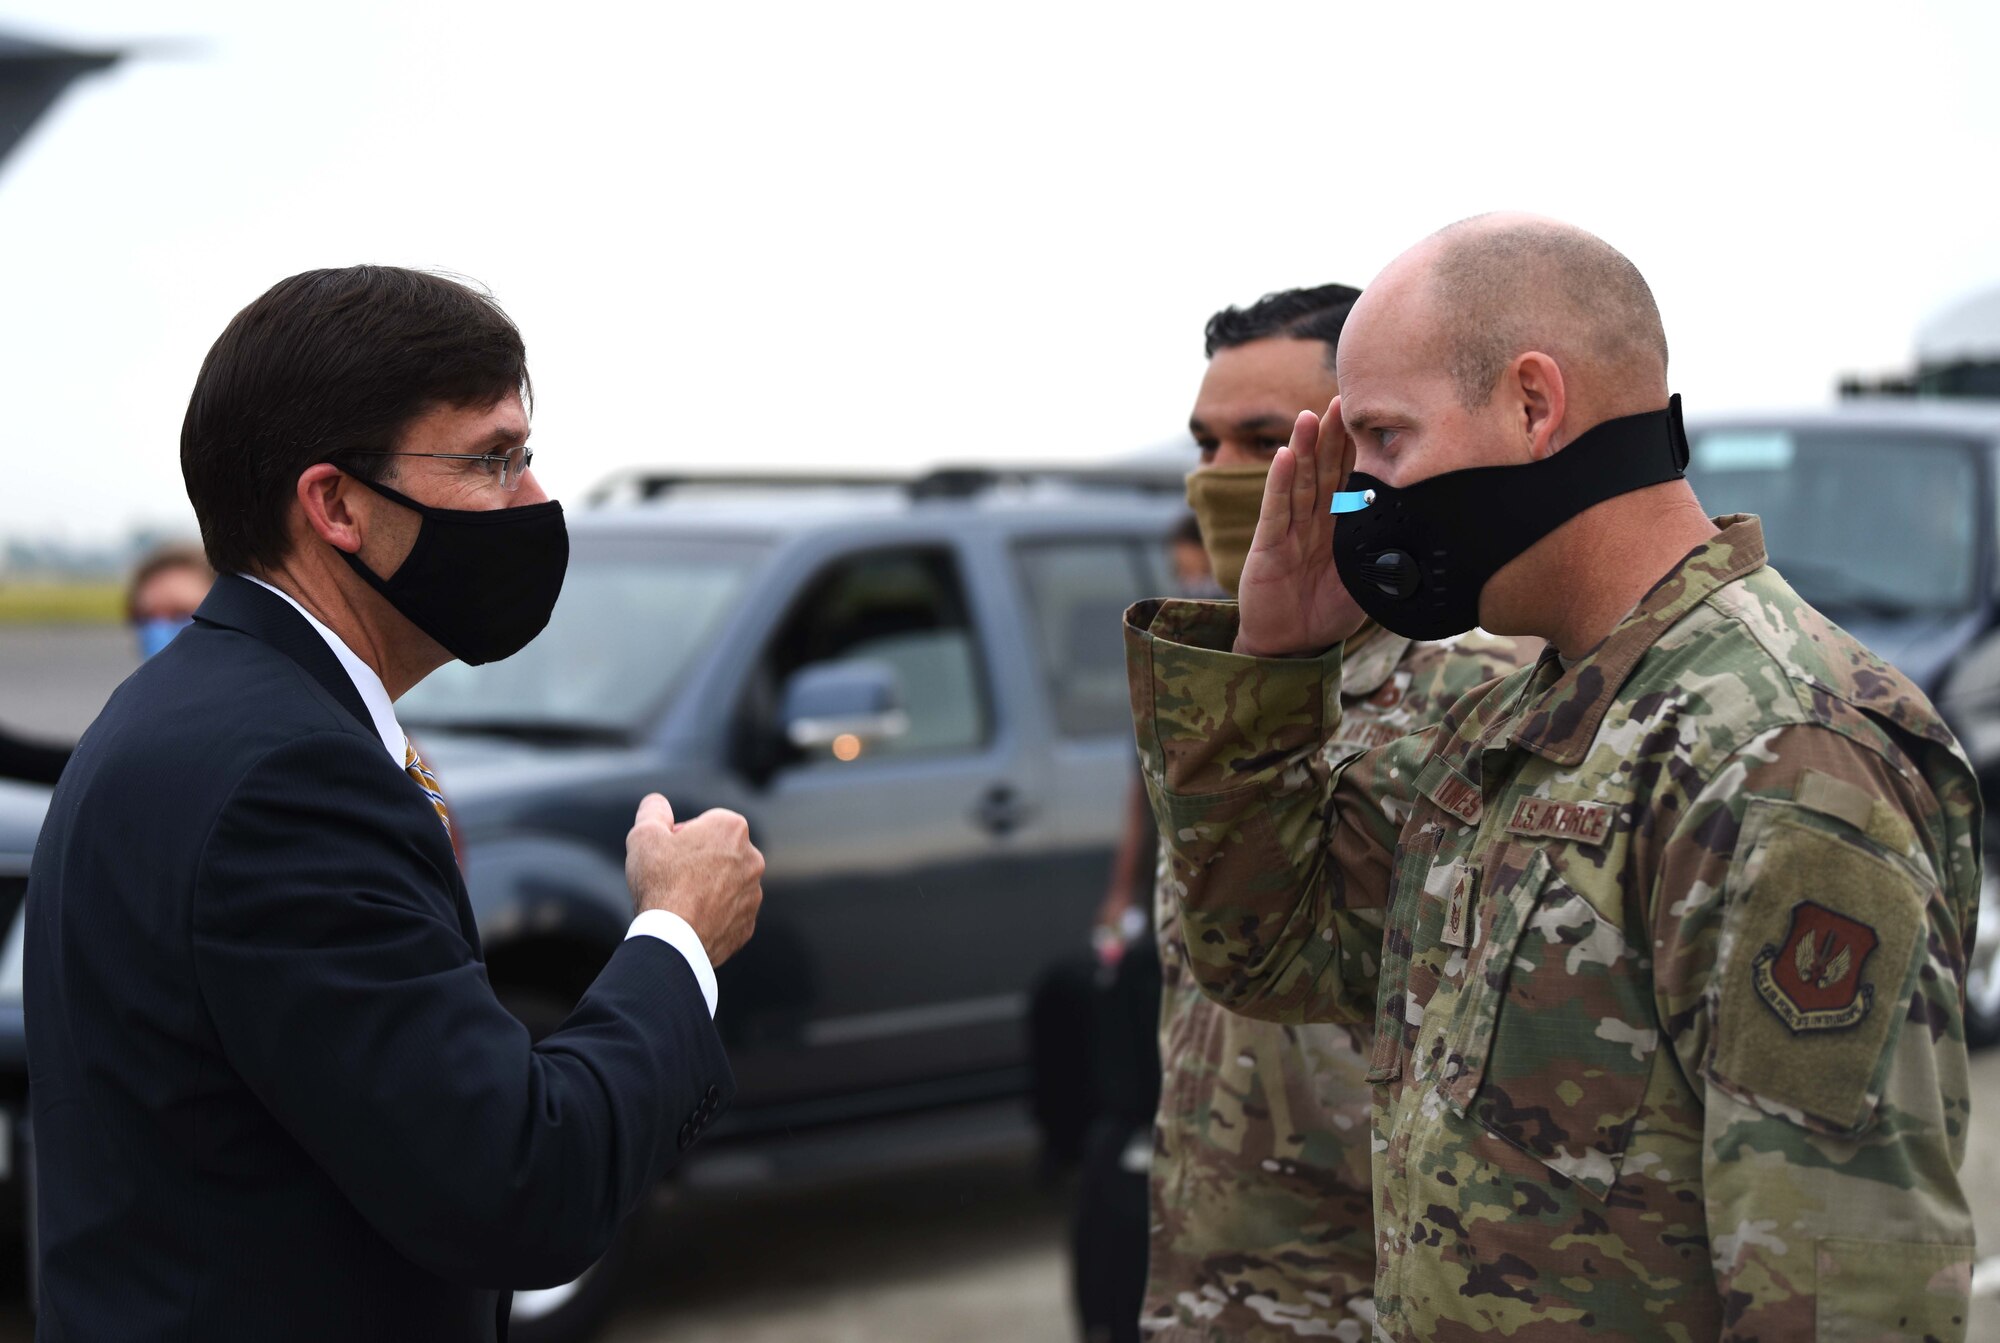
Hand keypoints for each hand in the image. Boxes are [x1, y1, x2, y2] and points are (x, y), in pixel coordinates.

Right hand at [624, 794, 764, 966]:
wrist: (674, 940)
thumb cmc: (660, 883)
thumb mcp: (644, 834)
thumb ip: (653, 810)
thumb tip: (658, 802)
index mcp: (732, 829)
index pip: (705, 823)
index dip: (681, 836)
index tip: (666, 853)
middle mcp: (752, 858)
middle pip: (718, 852)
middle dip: (696, 860)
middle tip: (670, 877)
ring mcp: (753, 894)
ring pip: (725, 883)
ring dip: (706, 887)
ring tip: (679, 902)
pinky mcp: (748, 923)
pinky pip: (728, 912)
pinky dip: (712, 914)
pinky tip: (690, 921)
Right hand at [1233, 398, 1369, 657]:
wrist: (1292, 647)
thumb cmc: (1329, 613)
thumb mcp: (1370, 584)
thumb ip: (1391, 559)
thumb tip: (1433, 542)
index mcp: (1341, 526)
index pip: (1351, 478)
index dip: (1358, 448)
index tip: (1373, 415)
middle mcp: (1314, 521)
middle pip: (1324, 470)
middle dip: (1333, 436)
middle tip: (1344, 398)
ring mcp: (1289, 530)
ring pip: (1299, 482)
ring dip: (1304, 448)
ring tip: (1310, 417)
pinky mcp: (1268, 547)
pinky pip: (1276, 511)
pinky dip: (1279, 483)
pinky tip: (1285, 456)